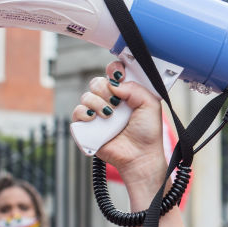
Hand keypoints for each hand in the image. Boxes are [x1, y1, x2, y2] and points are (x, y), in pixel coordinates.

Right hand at [71, 62, 166, 190]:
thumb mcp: (150, 104)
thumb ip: (135, 88)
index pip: (113, 72)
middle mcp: (110, 101)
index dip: (114, 70)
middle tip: (116, 102)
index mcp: (125, 93)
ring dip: (97, 103)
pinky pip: (77, 112)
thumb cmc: (147, 133)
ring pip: (86, 96)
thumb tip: (115, 83)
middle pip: (97, 82)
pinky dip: (84, 113)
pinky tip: (95, 119)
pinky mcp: (88, 126)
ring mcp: (98, 113)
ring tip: (109, 115)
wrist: (140, 156)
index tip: (119, 77)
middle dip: (105, 89)